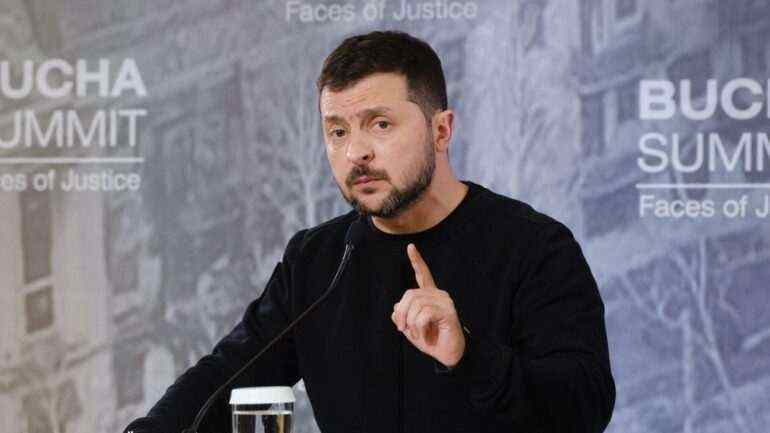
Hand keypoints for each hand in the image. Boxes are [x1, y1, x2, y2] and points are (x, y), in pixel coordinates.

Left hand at [391, 243, 465, 367]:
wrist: (448, 354)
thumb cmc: (432, 340)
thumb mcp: (411, 329)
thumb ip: (402, 317)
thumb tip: (395, 308)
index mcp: (430, 297)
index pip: (423, 275)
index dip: (417, 261)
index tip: (410, 247)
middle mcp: (438, 295)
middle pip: (410, 294)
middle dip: (401, 312)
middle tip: (401, 328)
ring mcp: (444, 302)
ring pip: (416, 305)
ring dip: (411, 323)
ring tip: (417, 334)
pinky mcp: (448, 312)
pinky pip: (424, 314)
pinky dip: (419, 327)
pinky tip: (425, 335)